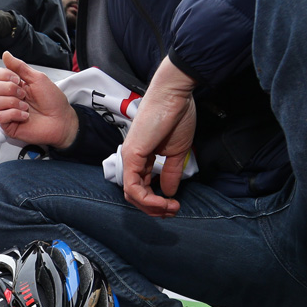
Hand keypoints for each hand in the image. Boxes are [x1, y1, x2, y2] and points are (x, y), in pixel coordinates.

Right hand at [0, 51, 78, 146]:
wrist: (61, 121)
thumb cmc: (53, 101)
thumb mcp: (38, 78)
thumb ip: (20, 66)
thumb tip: (6, 55)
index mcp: (14, 84)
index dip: (4, 76)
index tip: (18, 80)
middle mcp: (8, 97)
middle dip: (9, 89)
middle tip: (23, 94)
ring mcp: (7, 111)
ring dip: (12, 102)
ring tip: (26, 106)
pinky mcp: (8, 125)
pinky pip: (0, 116)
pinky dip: (14, 114)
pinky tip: (25, 116)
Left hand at [121, 55, 196, 216]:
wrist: (175, 95)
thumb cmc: (176, 116)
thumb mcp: (176, 152)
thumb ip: (171, 172)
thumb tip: (170, 191)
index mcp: (142, 157)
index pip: (142, 187)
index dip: (157, 201)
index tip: (175, 204)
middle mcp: (132, 159)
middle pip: (135, 195)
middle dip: (154, 209)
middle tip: (173, 210)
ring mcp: (130, 157)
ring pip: (132, 195)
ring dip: (152, 208)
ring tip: (170, 207)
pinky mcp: (132, 155)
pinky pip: (133, 186)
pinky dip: (148, 200)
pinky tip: (163, 201)